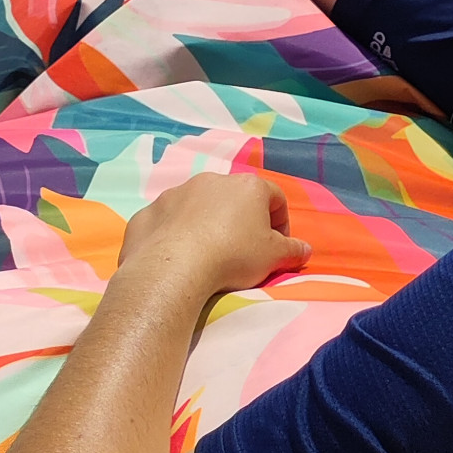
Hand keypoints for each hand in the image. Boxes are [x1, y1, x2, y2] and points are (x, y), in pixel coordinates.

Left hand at [118, 173, 310, 297]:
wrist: (172, 270)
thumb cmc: (231, 257)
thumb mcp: (273, 257)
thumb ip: (293, 251)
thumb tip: (305, 250)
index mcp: (247, 186)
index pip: (274, 198)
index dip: (280, 223)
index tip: (276, 246)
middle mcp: (211, 181)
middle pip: (234, 199)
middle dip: (239, 221)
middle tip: (240, 250)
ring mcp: (175, 194)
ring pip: (197, 206)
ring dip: (204, 224)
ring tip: (205, 254)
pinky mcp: (147, 213)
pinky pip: (166, 221)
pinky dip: (172, 234)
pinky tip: (175, 257)